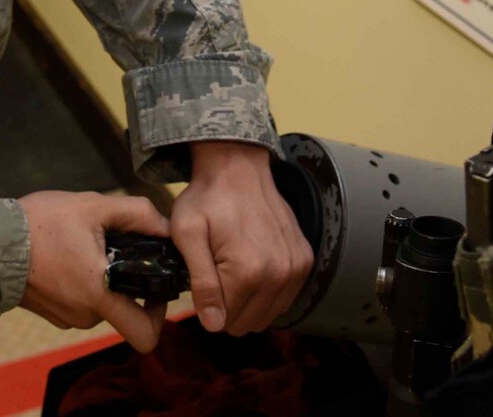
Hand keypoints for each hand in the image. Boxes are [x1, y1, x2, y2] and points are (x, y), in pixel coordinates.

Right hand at [19, 191, 171, 351]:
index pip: (144, 333)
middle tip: (118, 248)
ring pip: (100, 302)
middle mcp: (84, 315)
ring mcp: (65, 317)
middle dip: (126, 281)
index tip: (156, 288)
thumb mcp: (93, 207)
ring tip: (87, 244)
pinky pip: (79, 301)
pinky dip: (81, 281)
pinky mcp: (50, 312)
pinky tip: (69, 252)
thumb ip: (137, 214)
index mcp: (99, 295)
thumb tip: (167, 226)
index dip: (159, 314)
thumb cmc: (39, 225)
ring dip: (102, 278)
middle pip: (122, 309)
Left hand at [170, 140, 314, 334]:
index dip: (208, 303)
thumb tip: (214, 325)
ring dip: (250, 299)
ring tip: (235, 266)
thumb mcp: (188, 235)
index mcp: (248, 270)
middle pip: (247, 322)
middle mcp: (279, 273)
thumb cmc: (207, 199)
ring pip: (267, 314)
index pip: (224, 321)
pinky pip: (285, 298)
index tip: (204, 275)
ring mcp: (296, 267)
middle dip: (229, 304)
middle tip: (219, 269)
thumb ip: (202, 283)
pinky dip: (268, 290)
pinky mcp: (304, 260)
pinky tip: (255, 265)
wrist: (238, 168)